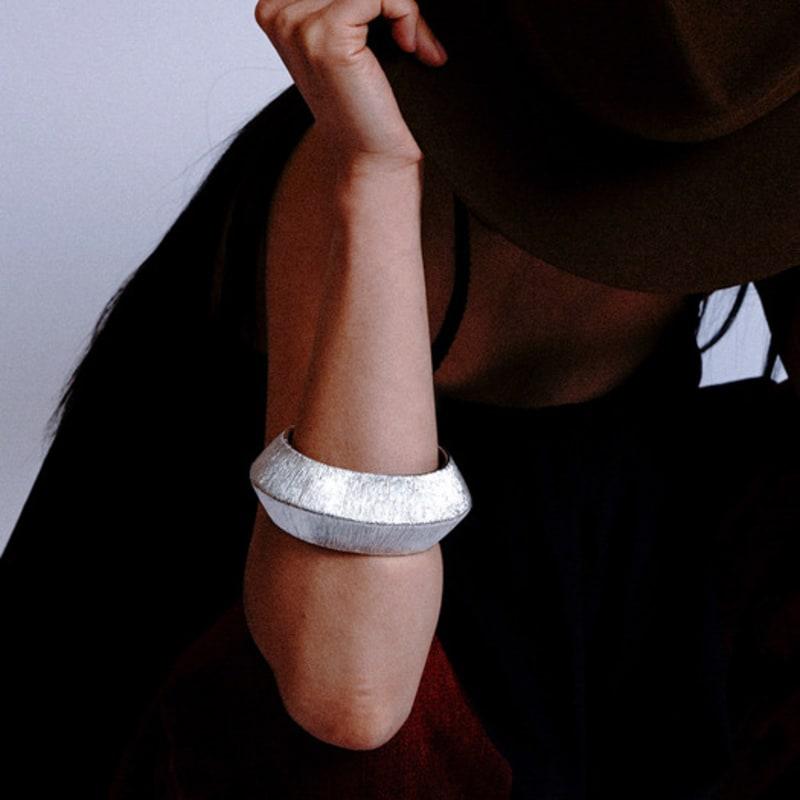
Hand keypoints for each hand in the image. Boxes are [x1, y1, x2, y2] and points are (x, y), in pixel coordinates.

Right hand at [255, 0, 447, 171]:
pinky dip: (406, 12)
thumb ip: (356, 6)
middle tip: (409, 35)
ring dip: (402, 6)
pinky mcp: (326, 34)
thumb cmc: (365, 104)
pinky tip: (409, 46)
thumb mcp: (352, 38)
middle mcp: (278, 13)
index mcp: (276, 10)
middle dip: (388, 1)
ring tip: (410, 43)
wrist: (373, 155)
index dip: (372, 0)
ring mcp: (298, 25)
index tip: (391, 24)